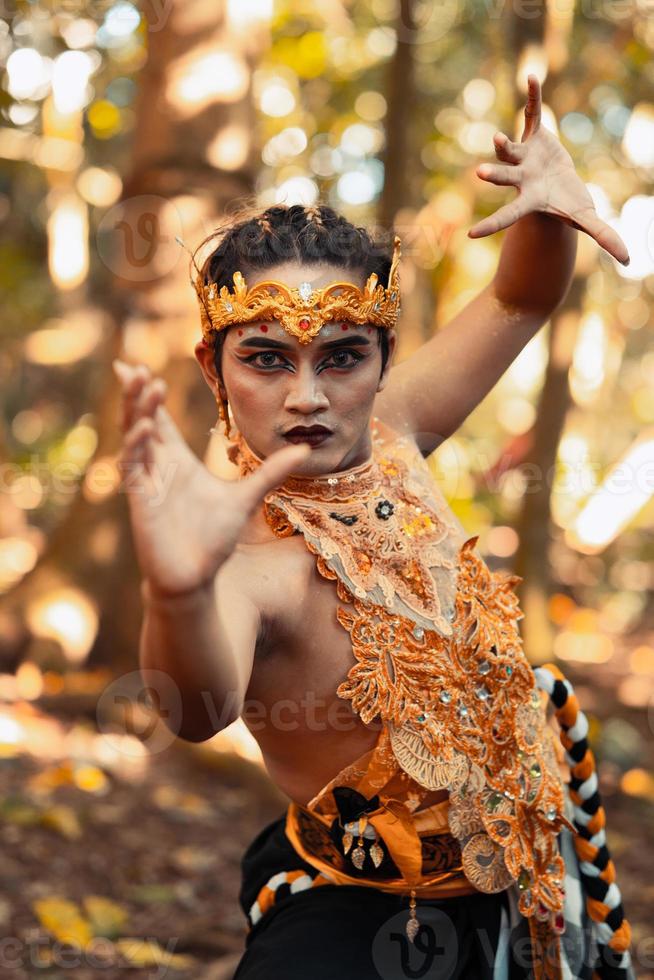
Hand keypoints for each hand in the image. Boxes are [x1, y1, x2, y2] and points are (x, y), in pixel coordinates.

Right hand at [113, 358, 310, 596]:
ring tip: (145, 383)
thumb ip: (272, 472)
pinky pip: (134, 468)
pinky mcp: (141, 502)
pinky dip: (137, 447)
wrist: (196, 577)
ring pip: (135, 438)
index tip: (142, 368)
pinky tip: (143, 428)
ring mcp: (147, 483)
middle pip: (142, 421)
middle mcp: (159, 468)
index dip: (149, 396)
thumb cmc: (214, 539)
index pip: (159, 420)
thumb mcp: (248, 497)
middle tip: (132, 366)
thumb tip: (305, 450)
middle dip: (136, 395)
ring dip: (137, 411)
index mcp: (178, 462)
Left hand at [468, 75, 629, 266]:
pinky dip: (533, 97)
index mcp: (529, 200)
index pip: (508, 215)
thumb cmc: (566, 204)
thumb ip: (603, 237)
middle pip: (505, 177)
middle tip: (479, 174)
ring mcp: (524, 155)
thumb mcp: (585, 220)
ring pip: (510, 148)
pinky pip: (532, 113)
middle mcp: (520, 178)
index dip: (492, 224)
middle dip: (495, 175)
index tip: (471, 235)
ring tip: (497, 138)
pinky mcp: (533, 134)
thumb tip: (630, 261)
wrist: (558, 181)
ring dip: (503, 143)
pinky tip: (532, 78)